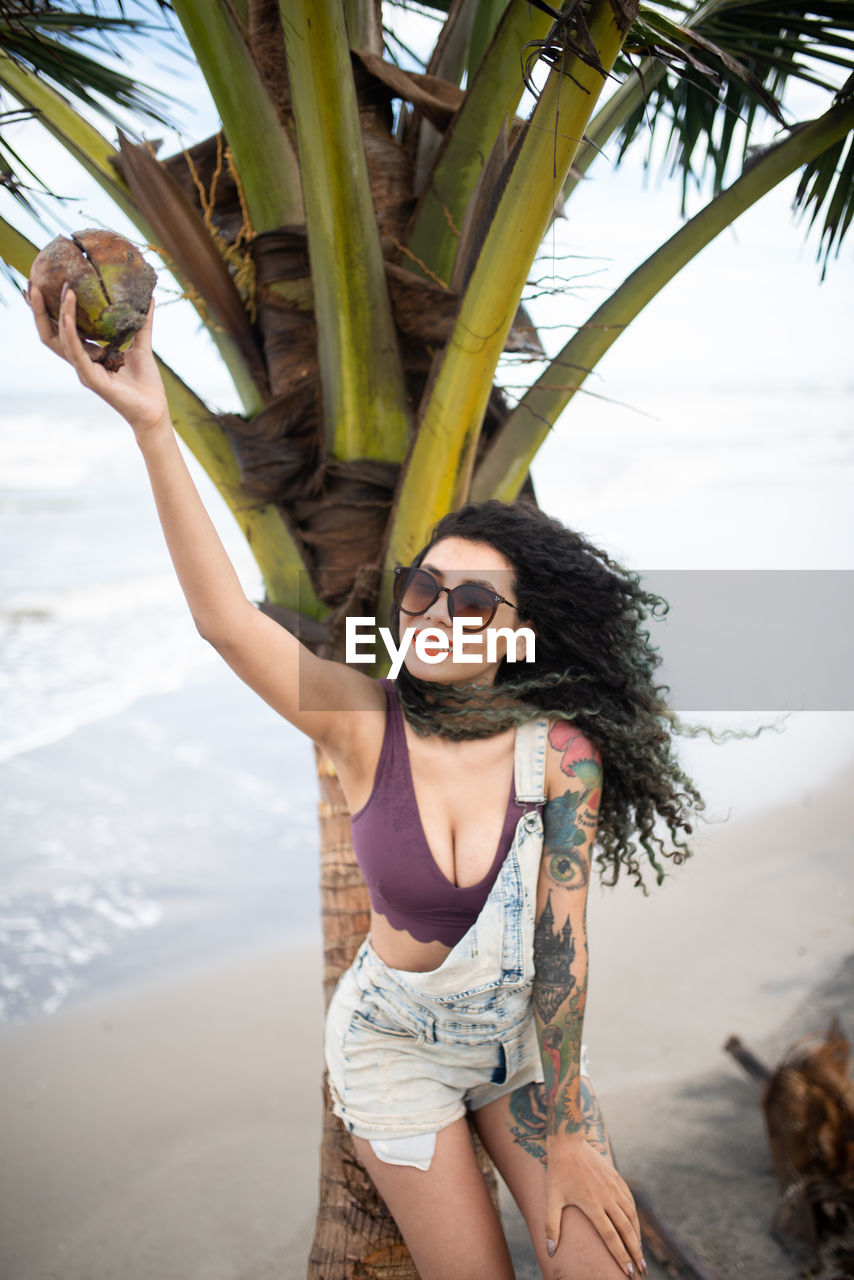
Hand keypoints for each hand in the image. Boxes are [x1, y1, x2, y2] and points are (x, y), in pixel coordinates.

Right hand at [28, 282, 169, 435]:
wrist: (154, 409)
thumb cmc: (145, 382)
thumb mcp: (142, 346)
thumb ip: (142, 323)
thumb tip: (149, 297)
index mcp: (88, 354)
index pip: (63, 328)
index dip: (53, 308)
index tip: (49, 283)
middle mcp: (81, 361)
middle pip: (51, 332)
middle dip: (40, 309)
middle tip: (33, 284)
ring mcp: (83, 370)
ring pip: (60, 340)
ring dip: (58, 314)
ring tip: (63, 291)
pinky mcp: (90, 378)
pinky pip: (75, 353)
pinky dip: (70, 333)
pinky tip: (67, 316)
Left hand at [545, 1133, 644, 1277]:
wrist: (568, 1142)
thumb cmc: (557, 1172)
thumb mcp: (551, 1199)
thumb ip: (551, 1226)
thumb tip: (550, 1252)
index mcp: (592, 1205)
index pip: (611, 1237)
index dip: (621, 1256)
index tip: (629, 1272)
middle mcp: (607, 1197)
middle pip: (626, 1230)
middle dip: (635, 1252)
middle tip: (642, 1270)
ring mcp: (614, 1187)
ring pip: (631, 1216)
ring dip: (638, 1236)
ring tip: (640, 1253)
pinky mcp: (617, 1178)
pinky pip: (630, 1201)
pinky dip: (635, 1217)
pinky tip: (635, 1227)